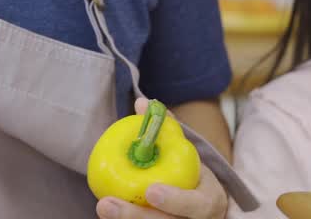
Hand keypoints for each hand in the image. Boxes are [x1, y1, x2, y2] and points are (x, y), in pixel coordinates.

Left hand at [94, 98, 228, 218]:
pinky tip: (106, 213)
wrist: (201, 201)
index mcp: (207, 201)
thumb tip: (142, 103)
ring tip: (103, 207)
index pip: (195, 205)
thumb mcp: (185, 151)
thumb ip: (166, 129)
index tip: (151, 191)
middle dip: (135, 216)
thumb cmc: (190, 172)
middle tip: (106, 204)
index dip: (174, 200)